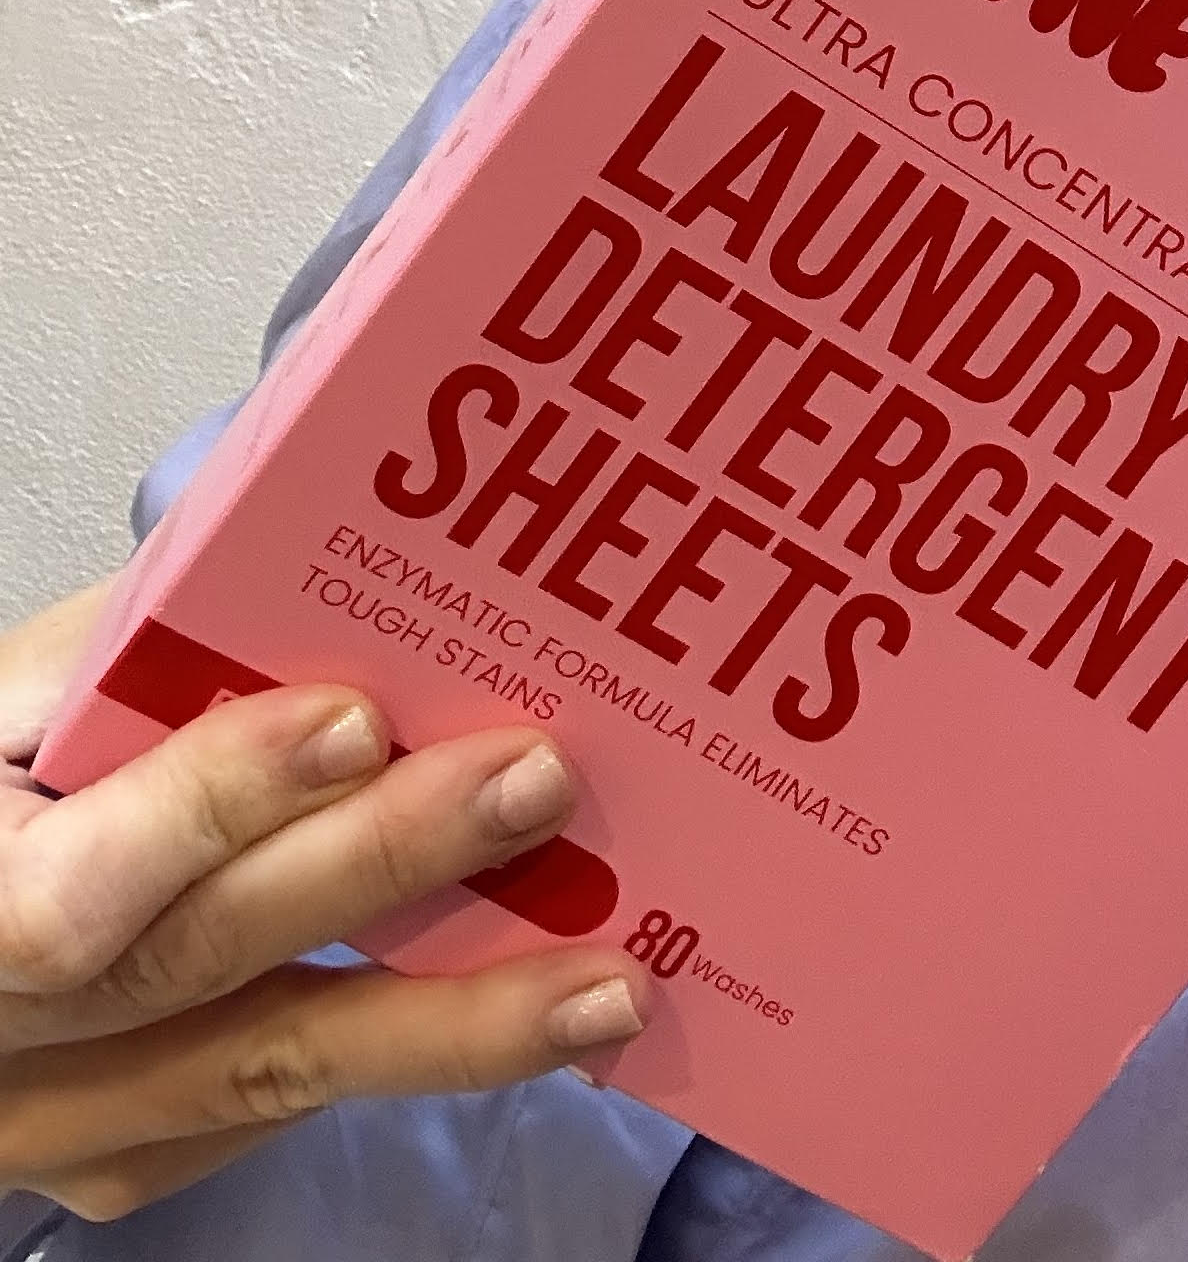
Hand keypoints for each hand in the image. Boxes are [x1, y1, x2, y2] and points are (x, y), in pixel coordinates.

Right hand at [0, 582, 649, 1218]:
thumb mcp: (14, 694)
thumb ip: (138, 639)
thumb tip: (312, 553)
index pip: (72, 881)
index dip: (215, 800)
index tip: (355, 717)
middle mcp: (4, 1036)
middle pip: (197, 960)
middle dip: (381, 864)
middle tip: (535, 781)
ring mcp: (64, 1115)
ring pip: (263, 1069)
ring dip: (452, 1023)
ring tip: (607, 978)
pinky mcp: (132, 1153)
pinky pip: (282, 1110)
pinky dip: (416, 1051)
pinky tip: (543, 1016)